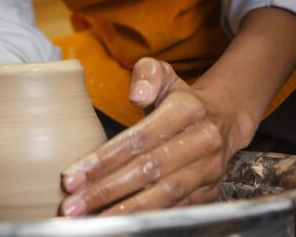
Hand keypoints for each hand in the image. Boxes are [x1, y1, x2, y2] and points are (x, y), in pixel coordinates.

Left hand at [59, 57, 251, 215]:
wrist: (223, 120)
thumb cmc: (180, 99)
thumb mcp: (163, 74)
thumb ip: (147, 74)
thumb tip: (137, 94)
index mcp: (187, 111)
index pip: (140, 139)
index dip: (105, 159)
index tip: (72, 176)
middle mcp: (202, 142)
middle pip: (148, 171)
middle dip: (106, 191)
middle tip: (72, 205)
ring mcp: (207, 171)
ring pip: (163, 196)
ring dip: (124, 211)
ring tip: (91, 221)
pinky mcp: (208, 194)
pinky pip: (174, 210)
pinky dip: (145, 219)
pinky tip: (118, 224)